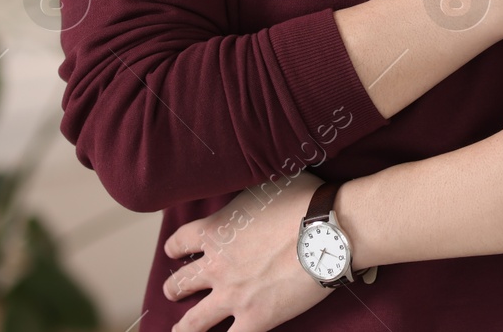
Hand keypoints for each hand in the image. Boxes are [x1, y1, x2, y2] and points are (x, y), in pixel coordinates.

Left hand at [161, 172, 332, 331]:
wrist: (327, 230)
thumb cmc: (304, 201)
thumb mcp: (267, 185)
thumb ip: (249, 198)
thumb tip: (254, 194)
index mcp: (215, 231)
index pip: (179, 241)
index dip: (175, 247)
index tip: (175, 251)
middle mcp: (216, 266)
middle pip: (180, 283)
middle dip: (175, 288)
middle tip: (175, 291)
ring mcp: (233, 296)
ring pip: (194, 322)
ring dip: (184, 327)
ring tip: (180, 330)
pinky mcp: (256, 318)